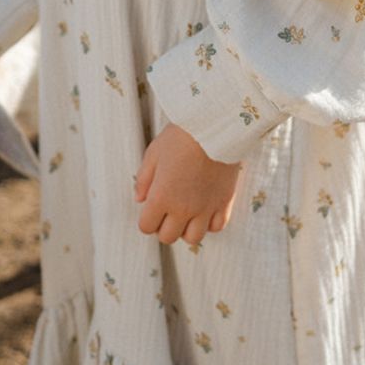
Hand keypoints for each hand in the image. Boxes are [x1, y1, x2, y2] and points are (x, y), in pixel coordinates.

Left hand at [135, 123, 240, 246]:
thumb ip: (144, 179)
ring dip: (187, 228)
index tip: (151, 207)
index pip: (146, 227)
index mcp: (162, 197)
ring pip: (192, 238)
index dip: (147, 219)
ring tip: (187, 212)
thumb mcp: (154, 152)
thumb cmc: (181, 136)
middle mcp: (183, 208)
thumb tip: (140, 199)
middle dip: (164, 226)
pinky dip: (210, 222)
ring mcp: (205, 208)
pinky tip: (206, 208)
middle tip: (168, 210)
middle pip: (168, 237)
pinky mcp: (225, 202)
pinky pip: (217, 227)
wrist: (216, 126)